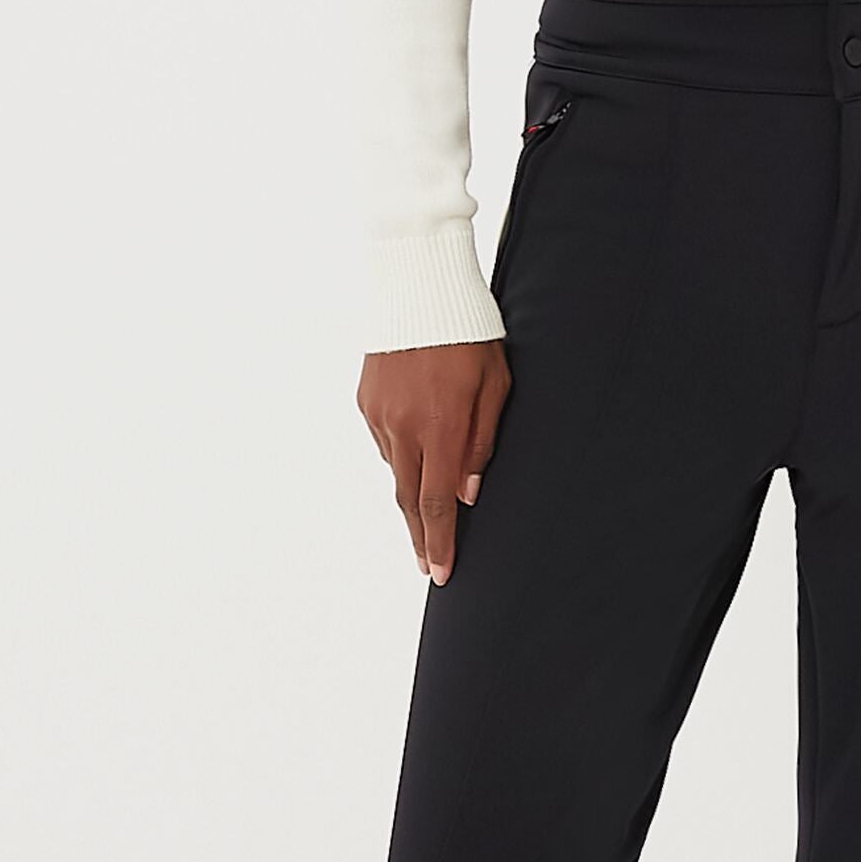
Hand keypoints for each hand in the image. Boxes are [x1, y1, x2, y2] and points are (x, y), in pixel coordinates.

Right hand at [357, 339, 511, 583]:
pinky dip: (402, 454)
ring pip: (396, 468)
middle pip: (408, 499)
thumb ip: (482, 443)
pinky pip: (385, 441)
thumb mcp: (494, 387)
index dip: (439, 541)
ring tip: (430, 507)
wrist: (420, 289)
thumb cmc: (469, 335)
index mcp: (438, 426)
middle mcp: (402, 427)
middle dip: (420, 535)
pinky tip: (417, 451)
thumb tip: (470, 492)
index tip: (438, 572)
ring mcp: (378, 415)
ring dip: (412, 491)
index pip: (436, 502)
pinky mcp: (365, 401)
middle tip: (427, 563)